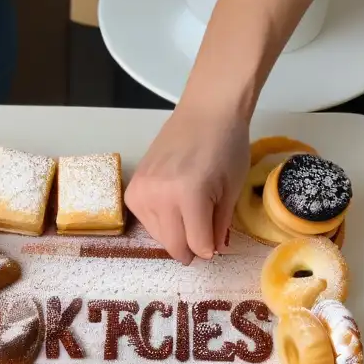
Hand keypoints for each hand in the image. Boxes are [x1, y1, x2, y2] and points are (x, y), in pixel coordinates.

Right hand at [125, 97, 249, 263]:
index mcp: (189, 195)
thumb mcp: (232, 190)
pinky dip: (160, 222)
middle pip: (174, 244)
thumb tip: (213, 251)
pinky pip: (145, 220)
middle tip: (204, 238)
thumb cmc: (226, 146)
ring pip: (159, 236)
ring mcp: (141, 191)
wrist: (205, 112)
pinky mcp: (132, 189)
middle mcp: (159, 196)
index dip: (210, 250)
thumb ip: (219, 226)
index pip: (197, 244)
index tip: (217, 245)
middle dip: (192, 248)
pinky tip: (173, 207)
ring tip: (190, 215)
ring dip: (175, 235)